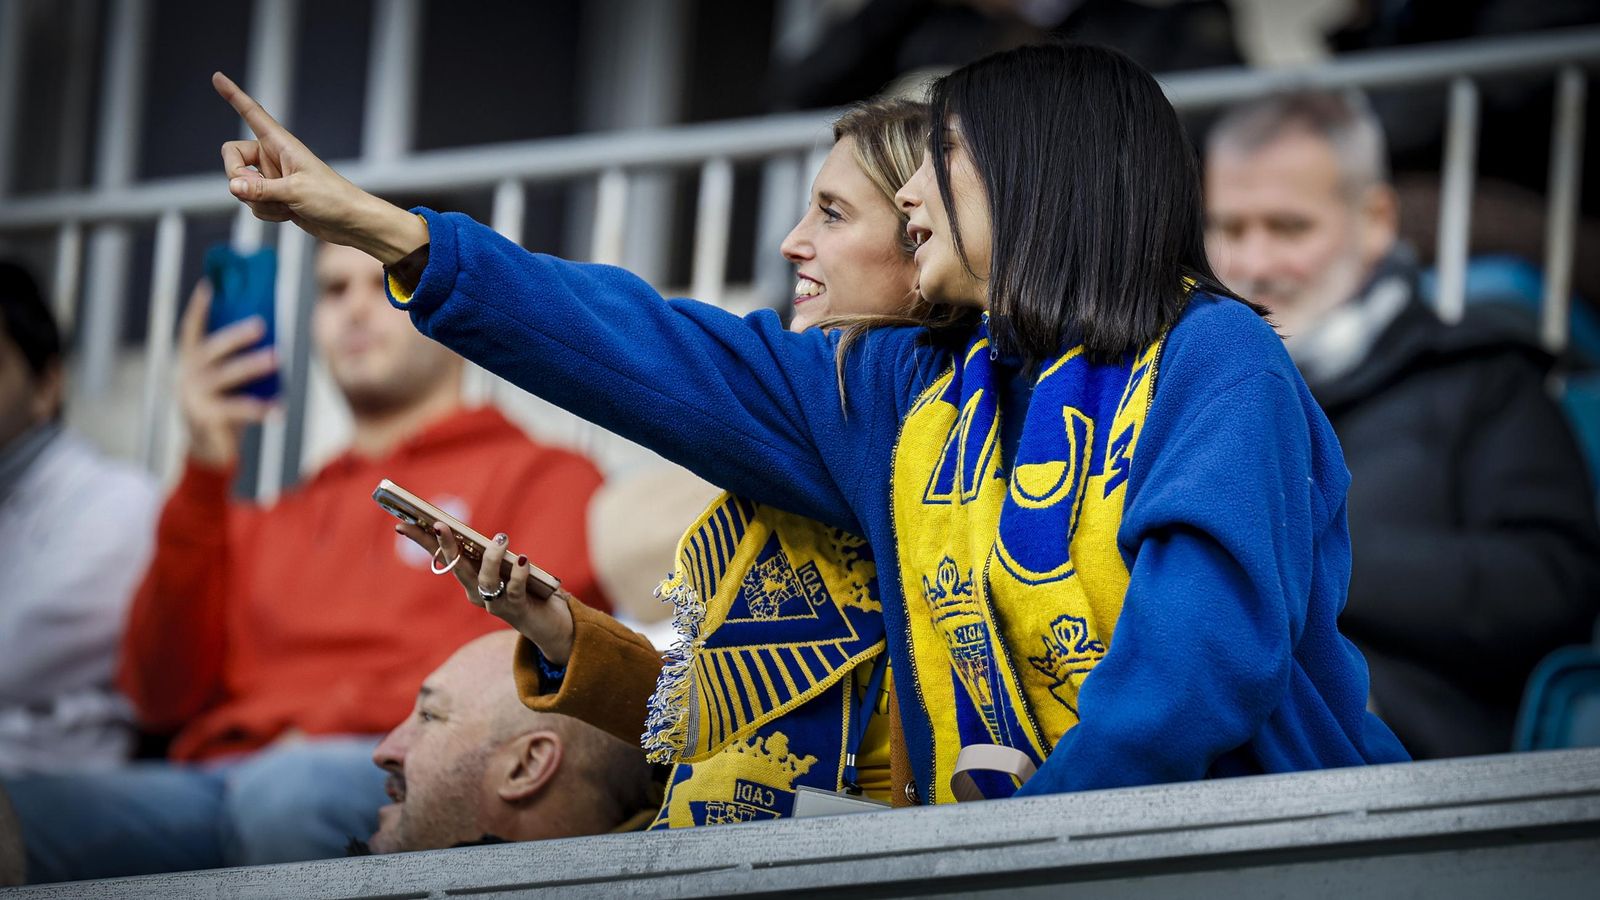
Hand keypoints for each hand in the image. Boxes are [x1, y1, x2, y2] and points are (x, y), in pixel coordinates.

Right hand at [176, 281, 275, 466]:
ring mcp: (194, 396)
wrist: (206, 448)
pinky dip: (261, 410)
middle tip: (261, 324)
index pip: (191, 329)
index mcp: (190, 360)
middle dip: (237, 336)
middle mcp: (188, 374)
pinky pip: (239, 410)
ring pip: (228, 376)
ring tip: (278, 359)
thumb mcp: (223, 380)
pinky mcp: (206, 418)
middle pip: (213, 349)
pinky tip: (280, 410)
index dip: (199, 308)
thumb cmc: (221, 404)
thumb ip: (233, 360)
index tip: (209, 285)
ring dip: (253, 366)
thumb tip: (266, 331)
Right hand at [212, 72, 428, 264]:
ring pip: (242, 186)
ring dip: (259, 202)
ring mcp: (273, 177)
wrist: (350, 223)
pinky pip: (253, 203)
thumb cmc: (333, 199)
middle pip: (233, 157)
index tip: (217, 76)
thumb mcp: (295, 192)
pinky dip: (266, 212)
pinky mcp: (275, 196)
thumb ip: (261, 189)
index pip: (252, 113)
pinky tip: (289, 214)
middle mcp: (274, 157)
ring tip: (287, 206)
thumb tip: (232, 186)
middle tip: (256, 191)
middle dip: (238, 177)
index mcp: (282, 143)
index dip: (234, 96)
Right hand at [396, 521, 576, 664]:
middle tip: (440, 525)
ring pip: (486, 581)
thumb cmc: (523, 587)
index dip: (422, 541)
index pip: (440, 558)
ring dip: (492, 559)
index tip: (402, 524)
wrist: (545, 621)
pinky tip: (522, 559)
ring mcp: (495, 603)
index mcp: (468, 580)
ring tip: (501, 538)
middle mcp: (476, 593)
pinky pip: (515, 590)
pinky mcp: (516, 609)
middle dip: (446, 547)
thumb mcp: (503, 567)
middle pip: (456, 568)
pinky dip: (518, 574)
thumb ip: (492, 553)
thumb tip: (487, 533)